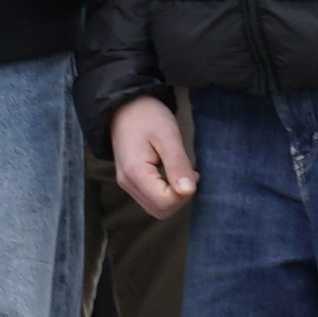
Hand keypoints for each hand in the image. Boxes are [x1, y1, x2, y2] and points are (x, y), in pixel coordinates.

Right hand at [108, 98, 197, 215]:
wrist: (125, 105)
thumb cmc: (148, 117)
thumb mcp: (168, 137)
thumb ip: (178, 165)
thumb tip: (188, 192)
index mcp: (135, 173)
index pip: (165, 203)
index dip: (184, 194)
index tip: (192, 173)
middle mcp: (127, 183)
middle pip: (160, 210)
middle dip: (180, 198)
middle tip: (189, 174)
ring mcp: (126, 183)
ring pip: (156, 208)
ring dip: (174, 196)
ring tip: (181, 172)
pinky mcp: (129, 180)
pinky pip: (151, 199)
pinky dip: (166, 193)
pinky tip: (172, 174)